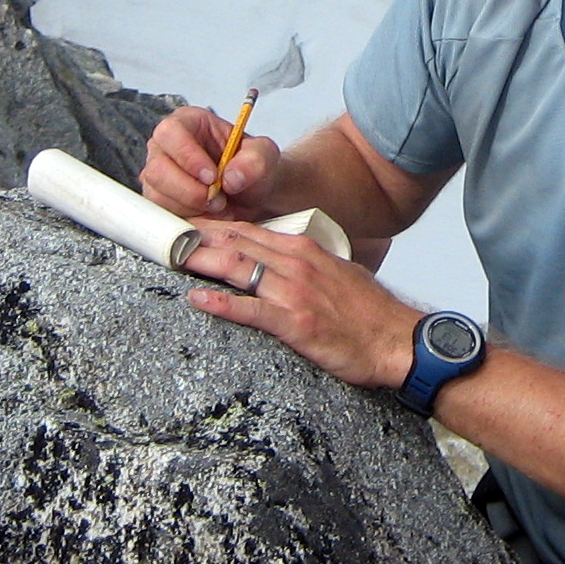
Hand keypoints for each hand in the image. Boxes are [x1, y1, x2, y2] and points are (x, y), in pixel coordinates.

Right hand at [141, 106, 281, 219]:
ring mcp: (159, 175)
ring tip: (219, 206)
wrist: (251, 192)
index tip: (212, 177)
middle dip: (189, 190)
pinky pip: (163, 213)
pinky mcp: (160, 199)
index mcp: (188, 122)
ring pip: (157, 194)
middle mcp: (166, 147)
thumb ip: (255, 160)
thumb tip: (231, 178)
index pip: (171, 132)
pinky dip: (188, 219)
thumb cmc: (251, 166)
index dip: (188, 156)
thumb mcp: (265, 156)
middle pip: (157, 168)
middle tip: (217, 199)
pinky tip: (208, 215)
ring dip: (190, 207)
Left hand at [179, 219, 421, 391]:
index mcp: (305, 249)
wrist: (397, 340)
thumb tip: (283, 261)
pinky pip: (250, 310)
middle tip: (166, 234)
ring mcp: (294, 291)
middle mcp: (296, 264)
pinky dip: (221, 303)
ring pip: (238, 268)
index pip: (250, 231)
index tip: (188, 224)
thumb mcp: (339, 272)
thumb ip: (308, 264)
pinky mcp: (295, 321)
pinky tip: (197, 299)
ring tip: (172, 256)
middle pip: (236, 243)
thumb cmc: (370, 312)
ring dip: (201, 261)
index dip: (214, 226)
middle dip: (198, 237)